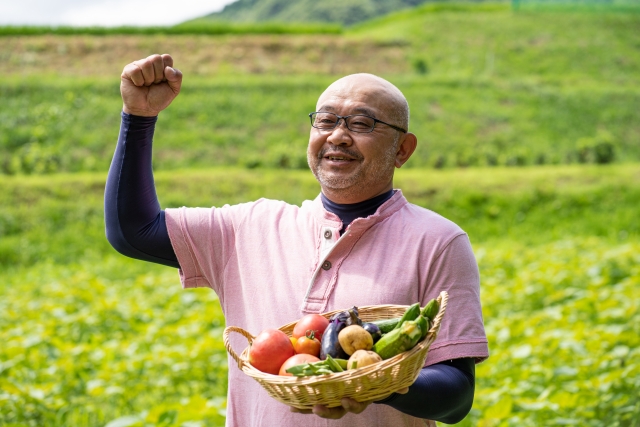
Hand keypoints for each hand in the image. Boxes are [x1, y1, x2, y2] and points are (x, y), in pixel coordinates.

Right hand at [120, 54, 181, 116]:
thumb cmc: (159, 98)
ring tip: (146, 85)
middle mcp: (150, 62)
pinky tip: (138, 85)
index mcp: (162, 65)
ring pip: (146, 63)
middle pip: (156, 58)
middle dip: (158, 75)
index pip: (166, 58)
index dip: (167, 72)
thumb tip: (167, 69)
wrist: (145, 109)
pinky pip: (135, 70)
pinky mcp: (128, 70)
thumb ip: (177, 77)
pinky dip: (139, 81)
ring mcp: (138, 65)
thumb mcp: (173, 89)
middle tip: (154, 83)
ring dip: (148, 79)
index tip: (164, 81)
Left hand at [289, 387, 408, 418]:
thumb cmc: (380, 374)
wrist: (371, 375)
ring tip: (296, 407)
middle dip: (327, 410)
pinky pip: (312, 397)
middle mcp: (347, 399)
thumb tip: (404, 389)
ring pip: (322, 406)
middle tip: (318, 407)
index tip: (347, 400)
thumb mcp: (389, 378)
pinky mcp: (324, 391)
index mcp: (362, 396)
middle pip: (336, 410)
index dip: (352, 404)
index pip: (358, 404)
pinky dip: (300, 401)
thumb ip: (396, 384)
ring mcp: (335, 397)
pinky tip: (288, 402)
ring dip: (309, 407)